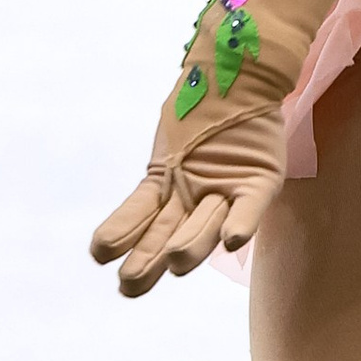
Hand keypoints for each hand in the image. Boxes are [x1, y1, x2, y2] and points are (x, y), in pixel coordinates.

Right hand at [90, 117, 290, 298]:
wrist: (237, 79)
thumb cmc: (196, 110)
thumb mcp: (166, 145)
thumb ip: (154, 180)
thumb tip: (123, 217)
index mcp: (165, 189)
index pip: (138, 220)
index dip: (119, 236)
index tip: (100, 254)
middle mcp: (193, 199)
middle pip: (168, 236)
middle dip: (149, 260)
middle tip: (130, 281)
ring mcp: (225, 192)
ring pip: (206, 226)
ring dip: (190, 243)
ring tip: (172, 260)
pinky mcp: (260, 182)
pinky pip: (251, 206)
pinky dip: (241, 223)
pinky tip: (231, 240)